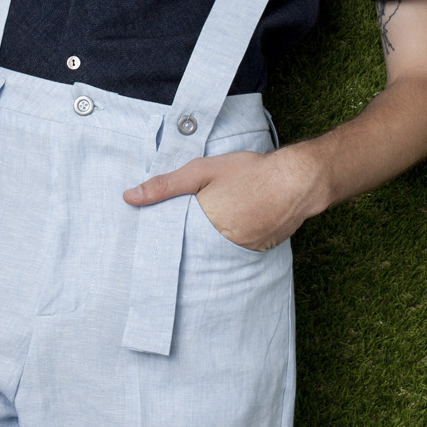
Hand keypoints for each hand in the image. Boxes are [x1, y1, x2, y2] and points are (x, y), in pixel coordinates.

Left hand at [122, 147, 321, 251]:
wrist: (297, 181)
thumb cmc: (249, 172)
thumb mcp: (202, 171)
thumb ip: (165, 185)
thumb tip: (129, 197)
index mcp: (200, 230)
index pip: (169, 244)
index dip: (160, 241)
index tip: (148, 244)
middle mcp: (217, 249)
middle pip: (189, 252)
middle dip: (182, 246)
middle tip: (174, 240)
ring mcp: (238, 254)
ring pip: (210, 254)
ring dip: (205, 246)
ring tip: (204, 233)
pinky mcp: (254, 254)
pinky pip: (232, 254)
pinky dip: (226, 245)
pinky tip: (230, 229)